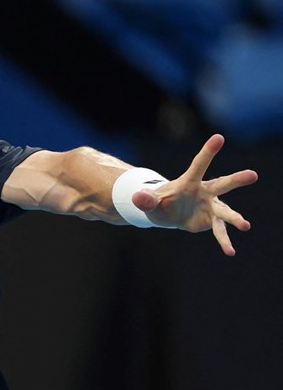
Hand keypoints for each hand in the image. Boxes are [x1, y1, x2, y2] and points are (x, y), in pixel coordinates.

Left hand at [133, 134, 257, 255]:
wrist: (167, 213)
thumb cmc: (159, 201)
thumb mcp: (149, 201)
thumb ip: (145, 199)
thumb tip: (137, 197)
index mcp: (189, 181)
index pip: (198, 164)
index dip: (208, 152)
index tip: (219, 137)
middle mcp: (205, 191)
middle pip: (222, 184)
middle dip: (237, 180)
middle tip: (253, 175)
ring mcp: (211, 206)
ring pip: (225, 211)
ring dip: (235, 218)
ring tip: (245, 226)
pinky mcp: (211, 220)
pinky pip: (218, 231)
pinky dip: (223, 241)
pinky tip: (230, 252)